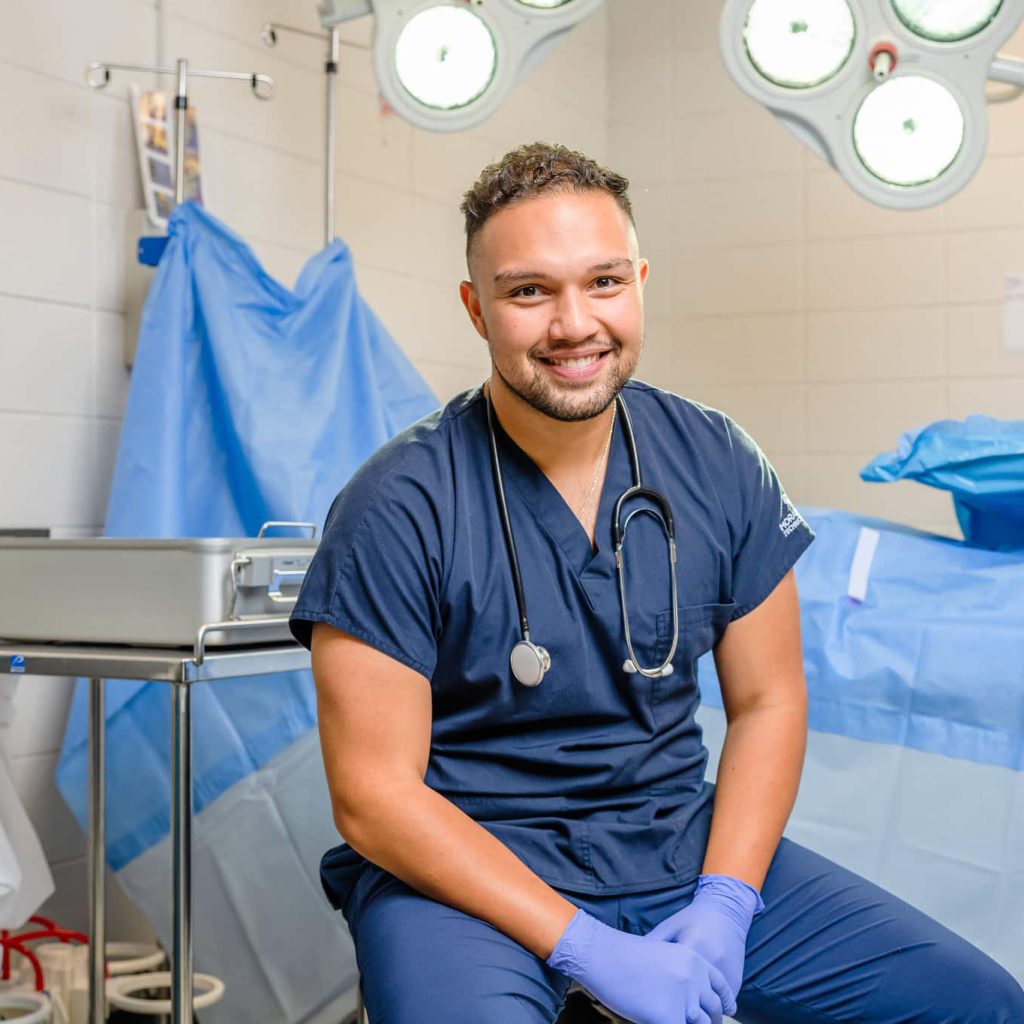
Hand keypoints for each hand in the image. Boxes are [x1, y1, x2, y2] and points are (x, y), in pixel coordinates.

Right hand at [546, 908, 728, 1023]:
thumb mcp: (662, 954)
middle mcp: (694, 978)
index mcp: (694, 960)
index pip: (721, 987)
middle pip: (713, 1011)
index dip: (724, 1002)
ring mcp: (683, 999)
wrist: (602, 954)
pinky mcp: (669, 1017)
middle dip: (709, 1022)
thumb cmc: (624, 955)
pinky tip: (657, 1023)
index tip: (724, 1011)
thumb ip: (681, 974)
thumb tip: (689, 1001)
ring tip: (674, 1019)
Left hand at [644, 874, 763, 1016]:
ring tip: (688, 1020)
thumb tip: (625, 958)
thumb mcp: (670, 926)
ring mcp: (726, 972)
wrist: (725, 912)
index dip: (665, 995)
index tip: (657, 1006)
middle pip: (696, 997)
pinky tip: (703, 1013)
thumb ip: (652, 943)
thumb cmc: (691, 919)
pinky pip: (724, 1002)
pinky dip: (714, 1008)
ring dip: (702, 1013)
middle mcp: (710, 961)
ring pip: (712, 1005)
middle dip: (685, 1012)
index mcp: (691, 947)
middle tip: (675, 1018)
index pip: (676, 980)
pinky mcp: (736, 980)